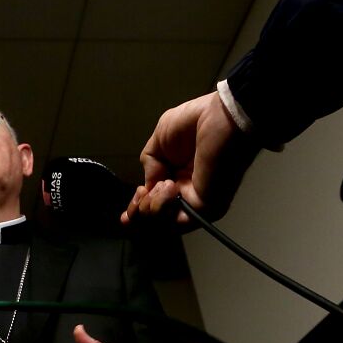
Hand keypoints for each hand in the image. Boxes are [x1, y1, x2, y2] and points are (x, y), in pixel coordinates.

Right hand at [122, 91, 259, 227]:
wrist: (217, 119)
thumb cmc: (193, 122)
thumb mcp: (159, 140)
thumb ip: (149, 164)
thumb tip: (149, 186)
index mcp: (175, 176)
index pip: (152, 202)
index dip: (136, 210)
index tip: (125, 213)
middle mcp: (185, 192)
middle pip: (155, 218)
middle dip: (139, 211)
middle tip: (141, 194)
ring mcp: (196, 202)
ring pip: (164, 223)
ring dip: (152, 206)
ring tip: (162, 183)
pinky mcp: (205, 207)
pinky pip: (177, 221)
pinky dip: (164, 206)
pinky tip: (168, 186)